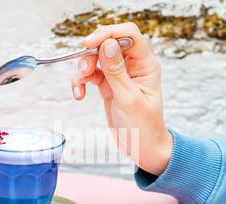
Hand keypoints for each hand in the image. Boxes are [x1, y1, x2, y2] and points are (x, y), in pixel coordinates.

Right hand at [71, 23, 172, 175]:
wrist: (142, 148)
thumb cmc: (144, 127)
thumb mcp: (129, 99)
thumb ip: (117, 71)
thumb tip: (107, 45)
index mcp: (146, 64)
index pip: (128, 35)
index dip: (108, 34)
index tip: (90, 44)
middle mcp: (133, 66)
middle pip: (108, 43)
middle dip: (92, 53)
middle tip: (84, 70)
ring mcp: (120, 75)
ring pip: (96, 58)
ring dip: (84, 68)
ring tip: (81, 85)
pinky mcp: (108, 85)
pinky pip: (91, 74)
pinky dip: (81, 81)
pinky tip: (79, 94)